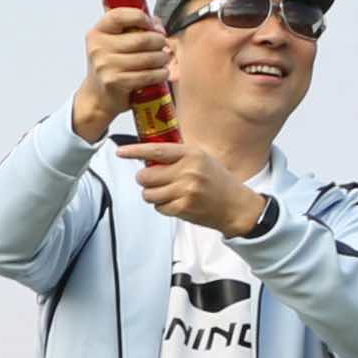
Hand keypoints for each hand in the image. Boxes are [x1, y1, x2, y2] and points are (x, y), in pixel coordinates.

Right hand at [72, 5, 170, 139]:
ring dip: (162, 58)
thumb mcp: (112, 43)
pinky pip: (147, 75)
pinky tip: (162, 73)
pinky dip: (160, 74)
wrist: (97, 96)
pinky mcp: (116, 82)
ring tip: (164, 59)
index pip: (119, 16)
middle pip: (141, 39)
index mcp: (97, 33)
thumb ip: (131, 29)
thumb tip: (157, 24)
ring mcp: (105, 66)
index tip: (154, 26)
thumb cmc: (110, 66)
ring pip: (148, 58)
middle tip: (164, 45)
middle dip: (159, 42)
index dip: (141, 17)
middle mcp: (98, 48)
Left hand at [112, 135, 265, 231]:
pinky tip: (176, 202)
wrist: (236, 206)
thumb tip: (147, 156)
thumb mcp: (201, 159)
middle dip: (146, 180)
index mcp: (191, 154)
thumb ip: (176, 157)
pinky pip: (158, 207)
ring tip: (167, 193)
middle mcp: (188, 171)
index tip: (121, 151)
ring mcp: (185, 190)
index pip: (156, 150)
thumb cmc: (217, 181)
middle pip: (146, 175)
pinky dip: (162, 206)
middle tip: (155, 180)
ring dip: (152, 195)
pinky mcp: (183, 208)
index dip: (135, 151)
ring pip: (148, 193)